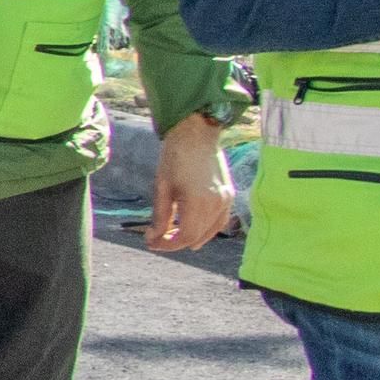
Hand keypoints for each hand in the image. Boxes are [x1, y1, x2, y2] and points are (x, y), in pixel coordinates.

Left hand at [149, 112, 236, 253]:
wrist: (196, 135)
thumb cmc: (175, 157)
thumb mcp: (162, 188)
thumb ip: (160, 216)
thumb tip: (154, 237)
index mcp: (199, 202)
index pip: (185, 236)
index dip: (167, 244)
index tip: (150, 242)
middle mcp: (217, 204)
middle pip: (197, 237)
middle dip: (175, 242)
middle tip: (156, 239)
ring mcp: (226, 200)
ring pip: (210, 231)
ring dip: (191, 237)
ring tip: (170, 236)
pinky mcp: (229, 196)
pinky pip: (220, 221)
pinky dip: (206, 229)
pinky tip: (192, 230)